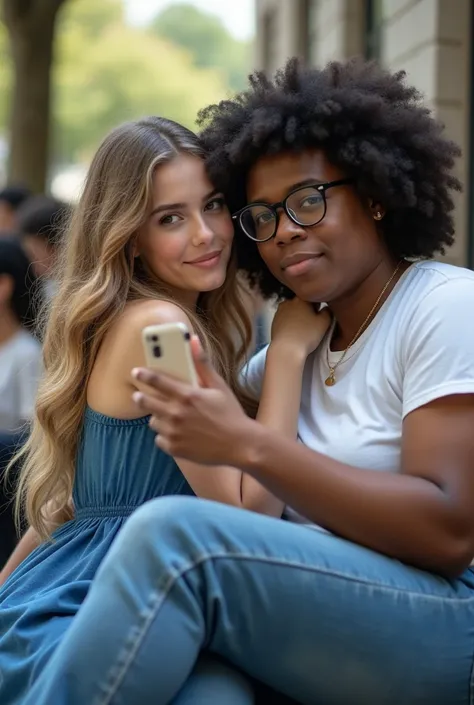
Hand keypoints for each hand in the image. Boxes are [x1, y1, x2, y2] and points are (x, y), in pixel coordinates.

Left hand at [132, 338, 252, 464]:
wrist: (240, 446)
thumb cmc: (231, 414)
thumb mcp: (219, 386)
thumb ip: (202, 364)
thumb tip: (193, 341)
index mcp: (187, 395)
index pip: (157, 381)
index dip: (144, 375)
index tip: (136, 372)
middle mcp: (176, 413)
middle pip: (146, 402)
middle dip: (141, 397)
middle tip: (140, 396)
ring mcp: (174, 432)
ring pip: (153, 421)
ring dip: (158, 417)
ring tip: (168, 417)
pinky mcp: (174, 448)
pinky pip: (159, 439)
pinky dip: (165, 435)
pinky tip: (177, 433)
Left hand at [271, 298, 331, 355]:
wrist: (286, 350)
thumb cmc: (306, 335)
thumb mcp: (324, 322)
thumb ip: (328, 312)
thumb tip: (326, 308)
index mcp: (301, 298)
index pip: (313, 298)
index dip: (318, 307)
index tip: (320, 317)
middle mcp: (288, 302)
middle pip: (302, 304)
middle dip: (308, 311)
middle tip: (312, 324)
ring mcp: (279, 312)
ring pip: (293, 312)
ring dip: (298, 318)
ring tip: (303, 330)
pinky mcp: (274, 322)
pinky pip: (286, 320)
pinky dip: (291, 324)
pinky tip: (294, 333)